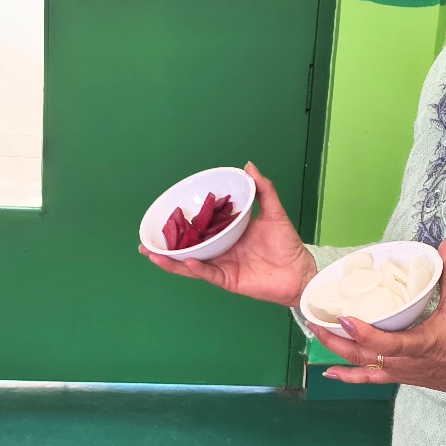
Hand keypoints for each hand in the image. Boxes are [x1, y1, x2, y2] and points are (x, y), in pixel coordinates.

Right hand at [140, 163, 316, 305]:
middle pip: (187, 249)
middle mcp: (220, 251)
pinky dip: (196, 268)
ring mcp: (222, 266)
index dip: (182, 225)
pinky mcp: (228, 279)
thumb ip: (262, 189)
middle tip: (145, 239)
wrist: (299, 270)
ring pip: (190, 264)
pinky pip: (208, 274)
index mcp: (226, 235)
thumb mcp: (273, 212)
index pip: (199, 229)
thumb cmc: (287, 244)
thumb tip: (248, 166)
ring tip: (152, 254)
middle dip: (166, 246)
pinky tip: (185, 261)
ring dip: (170, 260)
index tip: (164, 216)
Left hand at [314, 240, 445, 395]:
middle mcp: (402, 364)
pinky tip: (332, 373)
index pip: (383, 343)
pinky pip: (370, 379)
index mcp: (417, 345)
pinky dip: (350, 376)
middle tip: (314, 323)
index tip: (342, 318)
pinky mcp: (400, 378)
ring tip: (316, 340)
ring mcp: (399, 374)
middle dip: (335, 340)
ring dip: (338, 355)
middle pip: (362, 356)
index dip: (361, 332)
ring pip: (362, 368)